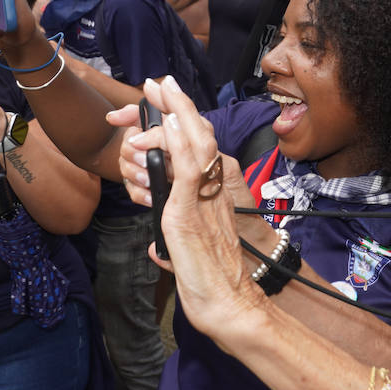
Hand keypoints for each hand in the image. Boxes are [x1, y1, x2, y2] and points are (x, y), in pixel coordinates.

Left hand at [112, 77, 268, 335]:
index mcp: (209, 199)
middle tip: (160, 80)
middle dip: (177, 105)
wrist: (232, 309)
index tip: (164, 105)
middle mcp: (211, 193)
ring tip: (161, 86)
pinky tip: (166, 121)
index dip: (180, 125)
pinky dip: (176, 141)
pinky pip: (187, 168)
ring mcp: (202, 200)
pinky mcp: (190, 212)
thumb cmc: (213, 290)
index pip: (196, 151)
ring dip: (176, 110)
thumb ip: (173, 249)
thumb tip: (159, 249)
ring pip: (195, 143)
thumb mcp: (186, 260)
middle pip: (198, 136)